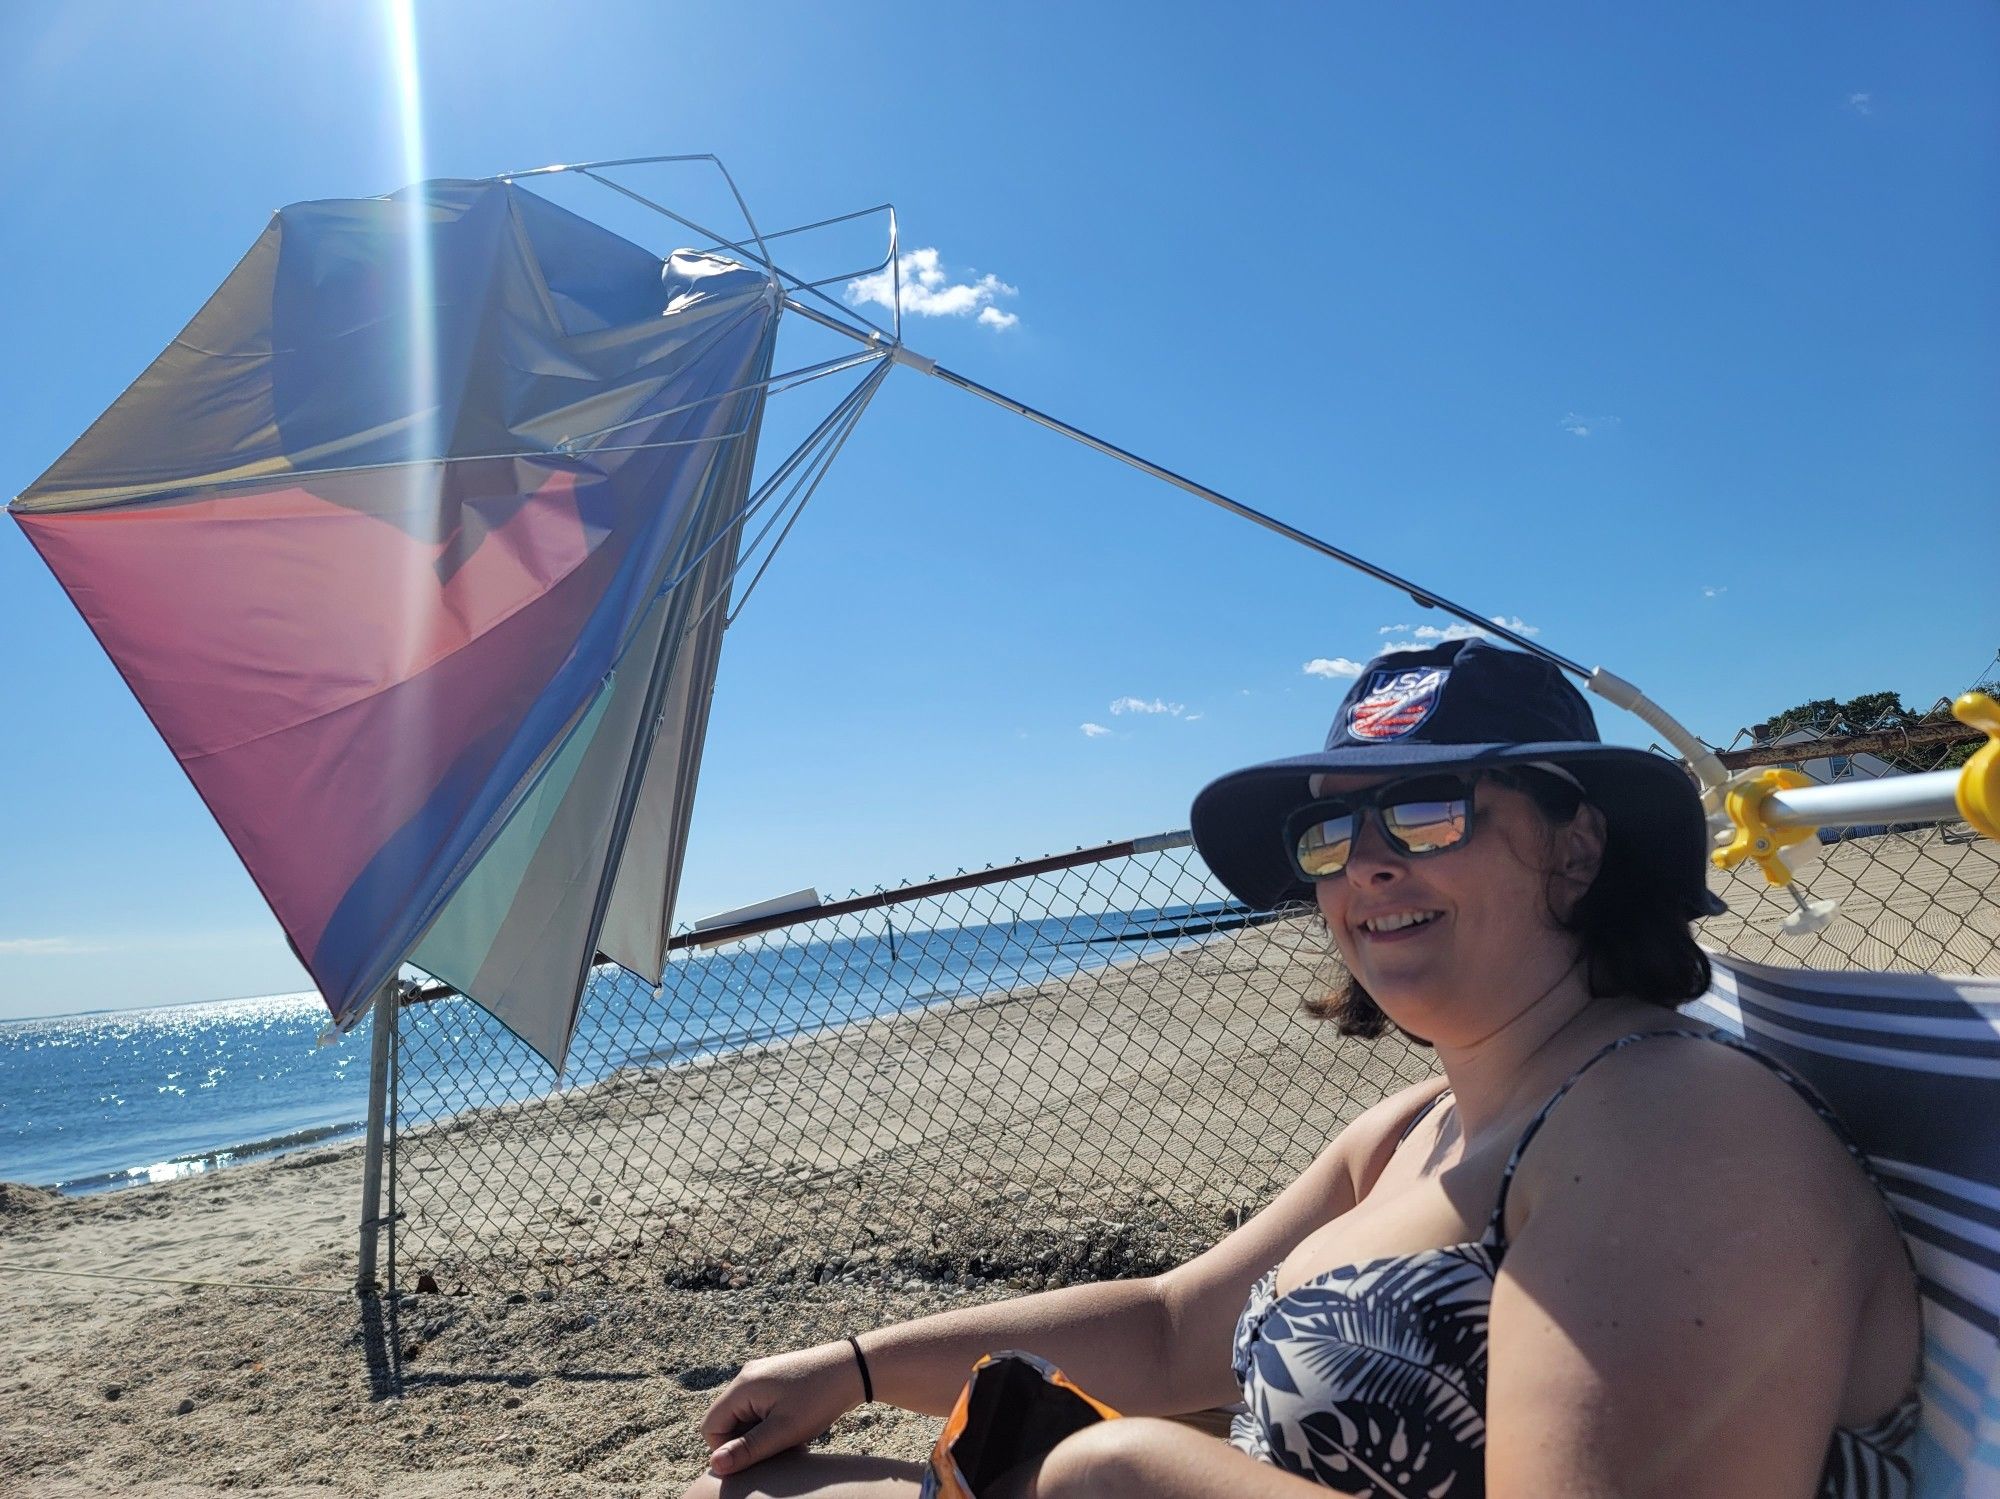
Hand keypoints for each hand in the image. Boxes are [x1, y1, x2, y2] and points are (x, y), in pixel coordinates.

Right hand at [700, 1340, 868, 1475]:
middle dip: (747, 1442)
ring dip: (762, 1434)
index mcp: (742, 1386)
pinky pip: (758, 1408)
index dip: (727, 1450)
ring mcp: (760, 1375)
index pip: (711, 1427)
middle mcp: (746, 1376)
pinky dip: (771, 1422)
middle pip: (727, 1421)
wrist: (853, 1368)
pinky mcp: (774, 1378)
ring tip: (790, 1439)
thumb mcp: (784, 1431)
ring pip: (745, 1417)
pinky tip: (794, 1428)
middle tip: (778, 1450)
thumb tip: (715, 1465)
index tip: (757, 1458)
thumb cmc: (820, 1398)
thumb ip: (748, 1449)